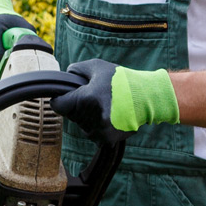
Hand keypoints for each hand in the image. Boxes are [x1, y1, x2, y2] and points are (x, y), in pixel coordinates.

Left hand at [52, 59, 179, 145]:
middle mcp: (91, 117)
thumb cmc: (121, 80)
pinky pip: (93, 135)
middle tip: (95, 98)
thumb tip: (64, 77)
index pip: (58, 105)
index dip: (60, 99)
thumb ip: (75, 70)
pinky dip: (99, 128)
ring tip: (105, 107)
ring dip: (88, 119)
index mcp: (85, 98)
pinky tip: (110, 117)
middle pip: (71, 115)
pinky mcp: (107, 139)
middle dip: (78, 107)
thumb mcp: (97, 66)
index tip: (66, 97)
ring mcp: (99, 130)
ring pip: (82, 127)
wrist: (147, 97)